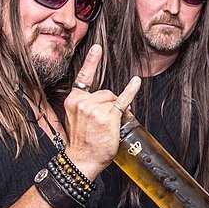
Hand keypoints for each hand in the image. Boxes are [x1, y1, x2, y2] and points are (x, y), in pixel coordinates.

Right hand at [63, 44, 140, 179]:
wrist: (82, 159)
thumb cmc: (82, 141)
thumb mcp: (76, 118)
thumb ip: (87, 104)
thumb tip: (112, 99)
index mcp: (72, 100)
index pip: (83, 77)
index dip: (92, 61)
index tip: (97, 48)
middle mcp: (82, 101)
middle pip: (106, 92)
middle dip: (111, 104)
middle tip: (106, 122)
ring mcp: (95, 108)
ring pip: (114, 99)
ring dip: (118, 110)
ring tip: (109, 126)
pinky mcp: (109, 116)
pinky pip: (123, 99)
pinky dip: (131, 91)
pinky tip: (136, 82)